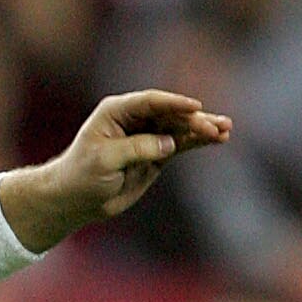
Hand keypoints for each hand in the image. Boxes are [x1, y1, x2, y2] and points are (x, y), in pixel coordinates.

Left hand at [0, 90, 231, 253]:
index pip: (151, 102)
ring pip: (181, 127)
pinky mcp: (157, 153)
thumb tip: (170, 143)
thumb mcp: (105, 159)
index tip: (195, 107)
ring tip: (226, 130)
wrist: (76, 199)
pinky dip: (199, 141)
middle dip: (194, 120)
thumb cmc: (82, 175)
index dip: (174, 103)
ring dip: (203, 128)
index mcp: (116, 111)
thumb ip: (137, 148)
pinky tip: (219, 139)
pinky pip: (182, 143)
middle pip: (171, 114)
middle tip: (215, 127)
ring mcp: (148, 135)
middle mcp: (135, 119)